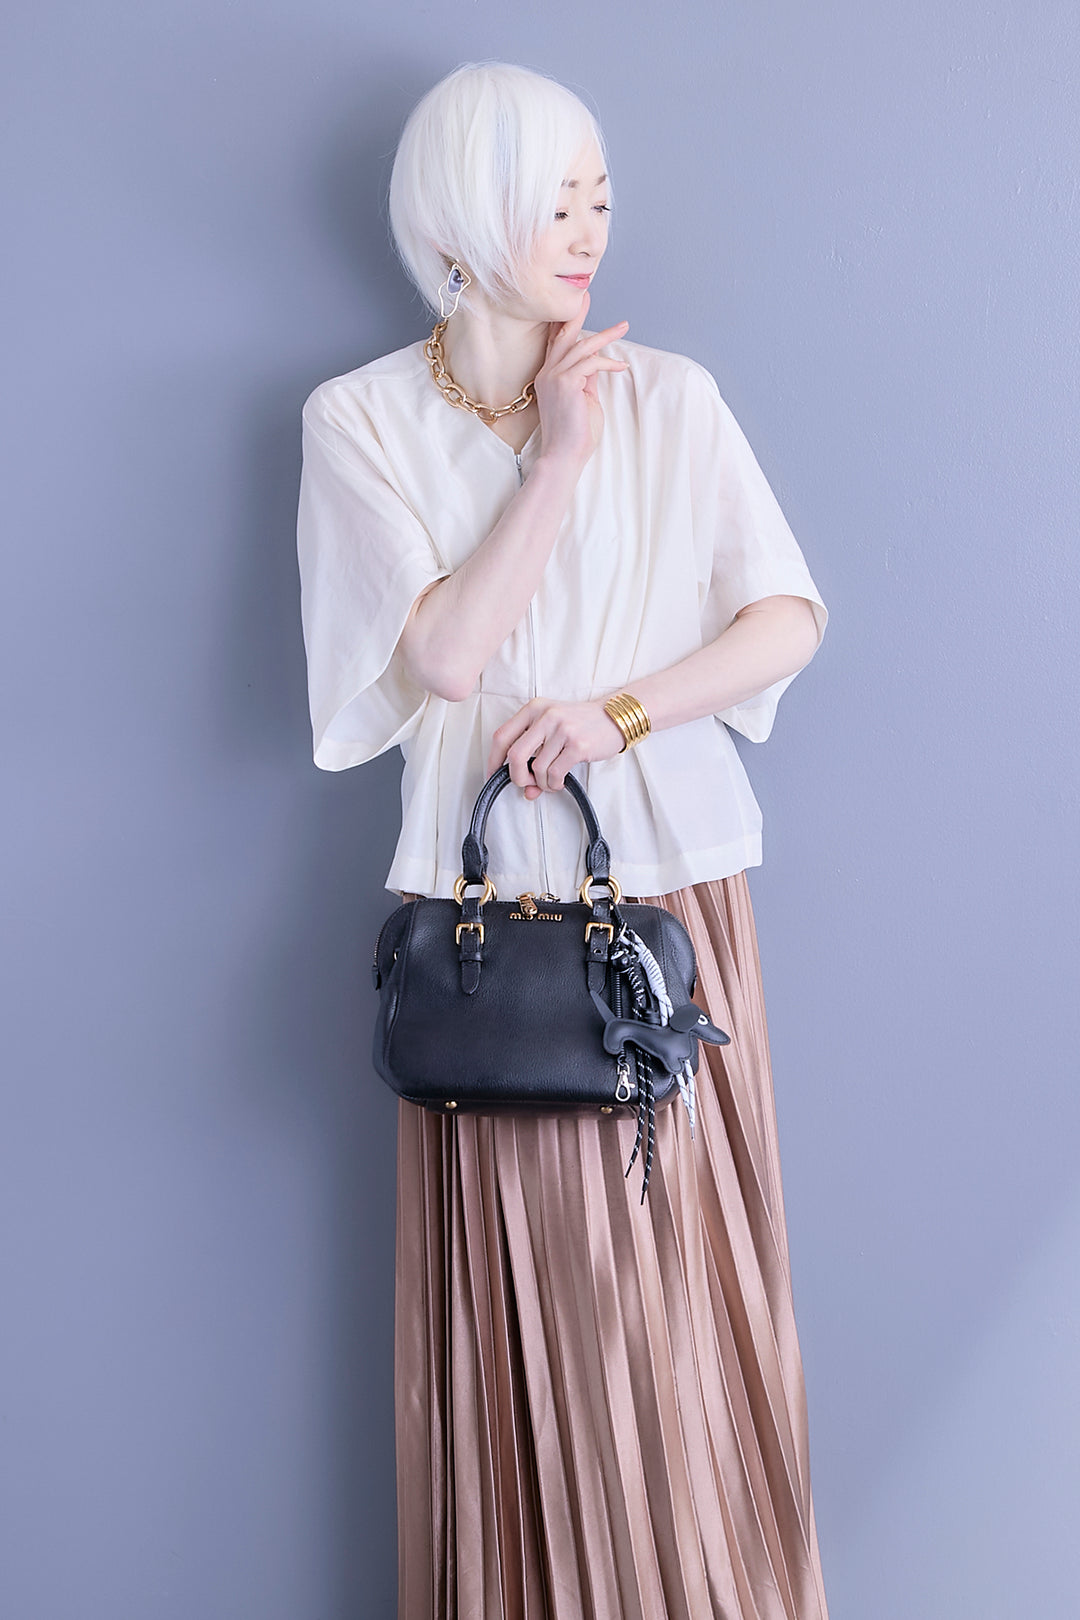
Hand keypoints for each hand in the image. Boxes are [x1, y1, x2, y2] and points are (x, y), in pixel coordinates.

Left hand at [487, 697, 626, 798]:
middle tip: (525, 783)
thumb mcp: (552, 730)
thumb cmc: (580, 725)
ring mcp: (562, 730)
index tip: (493, 774)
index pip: (502, 736)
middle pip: (514, 755)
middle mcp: (546, 716)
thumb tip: (526, 790)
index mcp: (534, 709)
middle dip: (516, 777)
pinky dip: (554, 784)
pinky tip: (560, 781)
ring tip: (550, 781)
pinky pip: (554, 773)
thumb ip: (534, 755)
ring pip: (536, 768)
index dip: (493, 759)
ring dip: (541, 783)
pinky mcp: (577, 745)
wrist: (614, 718)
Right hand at [532, 291, 628, 469]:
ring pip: (581, 346)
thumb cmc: (576, 433)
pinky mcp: (566, 383)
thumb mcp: (583, 398)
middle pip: (563, 336)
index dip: (564, 324)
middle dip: (576, 315)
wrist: (565, 456)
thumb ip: (587, 378)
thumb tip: (596, 360)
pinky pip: (590, 363)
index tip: (576, 307)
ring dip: (605, 335)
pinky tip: (620, 367)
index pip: (555, 344)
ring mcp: (554, 377)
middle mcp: (547, 373)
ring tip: (623, 326)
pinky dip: (607, 362)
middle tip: (586, 295)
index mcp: (549, 376)